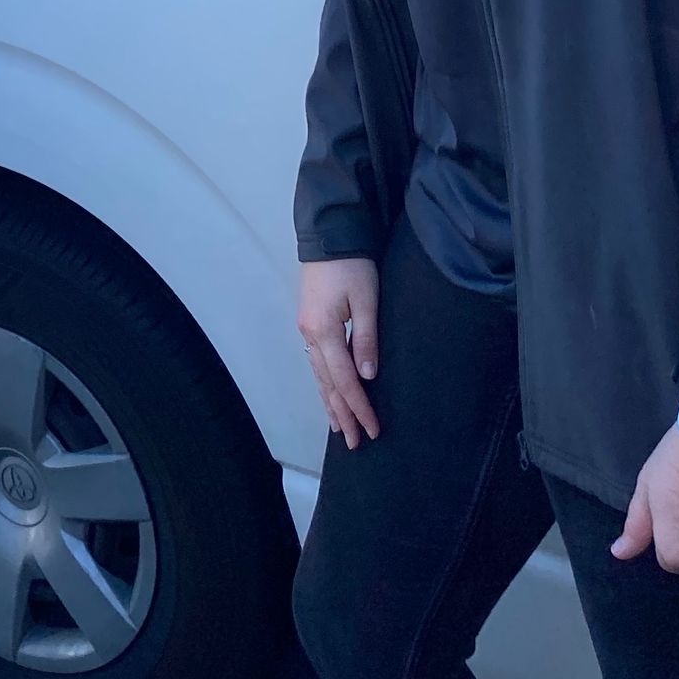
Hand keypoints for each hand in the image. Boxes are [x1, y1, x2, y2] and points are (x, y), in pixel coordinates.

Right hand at [298, 257, 381, 445]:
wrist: (329, 235)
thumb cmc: (351, 265)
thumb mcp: (366, 300)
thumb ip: (366, 339)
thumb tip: (368, 376)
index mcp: (323, 331)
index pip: (344, 379)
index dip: (359, 406)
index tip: (372, 429)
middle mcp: (310, 334)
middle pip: (327, 383)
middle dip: (342, 413)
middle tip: (354, 442)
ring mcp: (306, 329)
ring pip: (318, 376)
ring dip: (330, 402)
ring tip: (339, 428)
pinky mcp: (309, 322)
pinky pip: (316, 363)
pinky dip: (324, 384)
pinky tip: (328, 394)